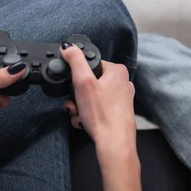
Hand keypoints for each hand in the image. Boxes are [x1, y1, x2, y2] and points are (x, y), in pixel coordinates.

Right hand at [60, 43, 141, 190]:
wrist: (115, 143)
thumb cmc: (102, 114)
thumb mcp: (83, 82)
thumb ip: (75, 61)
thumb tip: (68, 47)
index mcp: (118, 71)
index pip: (91, 65)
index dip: (78, 77)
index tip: (74, 88)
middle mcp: (123, 82)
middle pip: (90, 82)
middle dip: (77, 96)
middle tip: (75, 105)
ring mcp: (121, 98)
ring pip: (92, 97)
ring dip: (80, 107)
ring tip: (80, 115)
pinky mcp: (118, 112)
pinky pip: (97, 108)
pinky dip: (88, 115)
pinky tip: (85, 122)